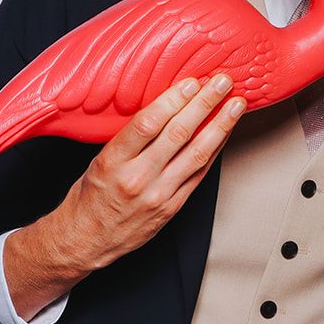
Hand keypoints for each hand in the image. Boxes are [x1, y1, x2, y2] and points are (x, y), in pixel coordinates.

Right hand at [42, 74, 244, 273]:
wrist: (86, 240)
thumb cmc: (91, 195)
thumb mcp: (99, 160)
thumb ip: (130, 138)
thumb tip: (166, 106)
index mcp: (113, 161)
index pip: (148, 124)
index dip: (174, 100)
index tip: (191, 82)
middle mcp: (137, 178)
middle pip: (179, 134)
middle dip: (205, 104)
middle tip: (223, 83)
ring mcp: (158, 194)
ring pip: (197, 153)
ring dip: (221, 125)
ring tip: (236, 105)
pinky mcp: (172, 207)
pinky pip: (200, 173)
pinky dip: (215, 150)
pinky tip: (225, 133)